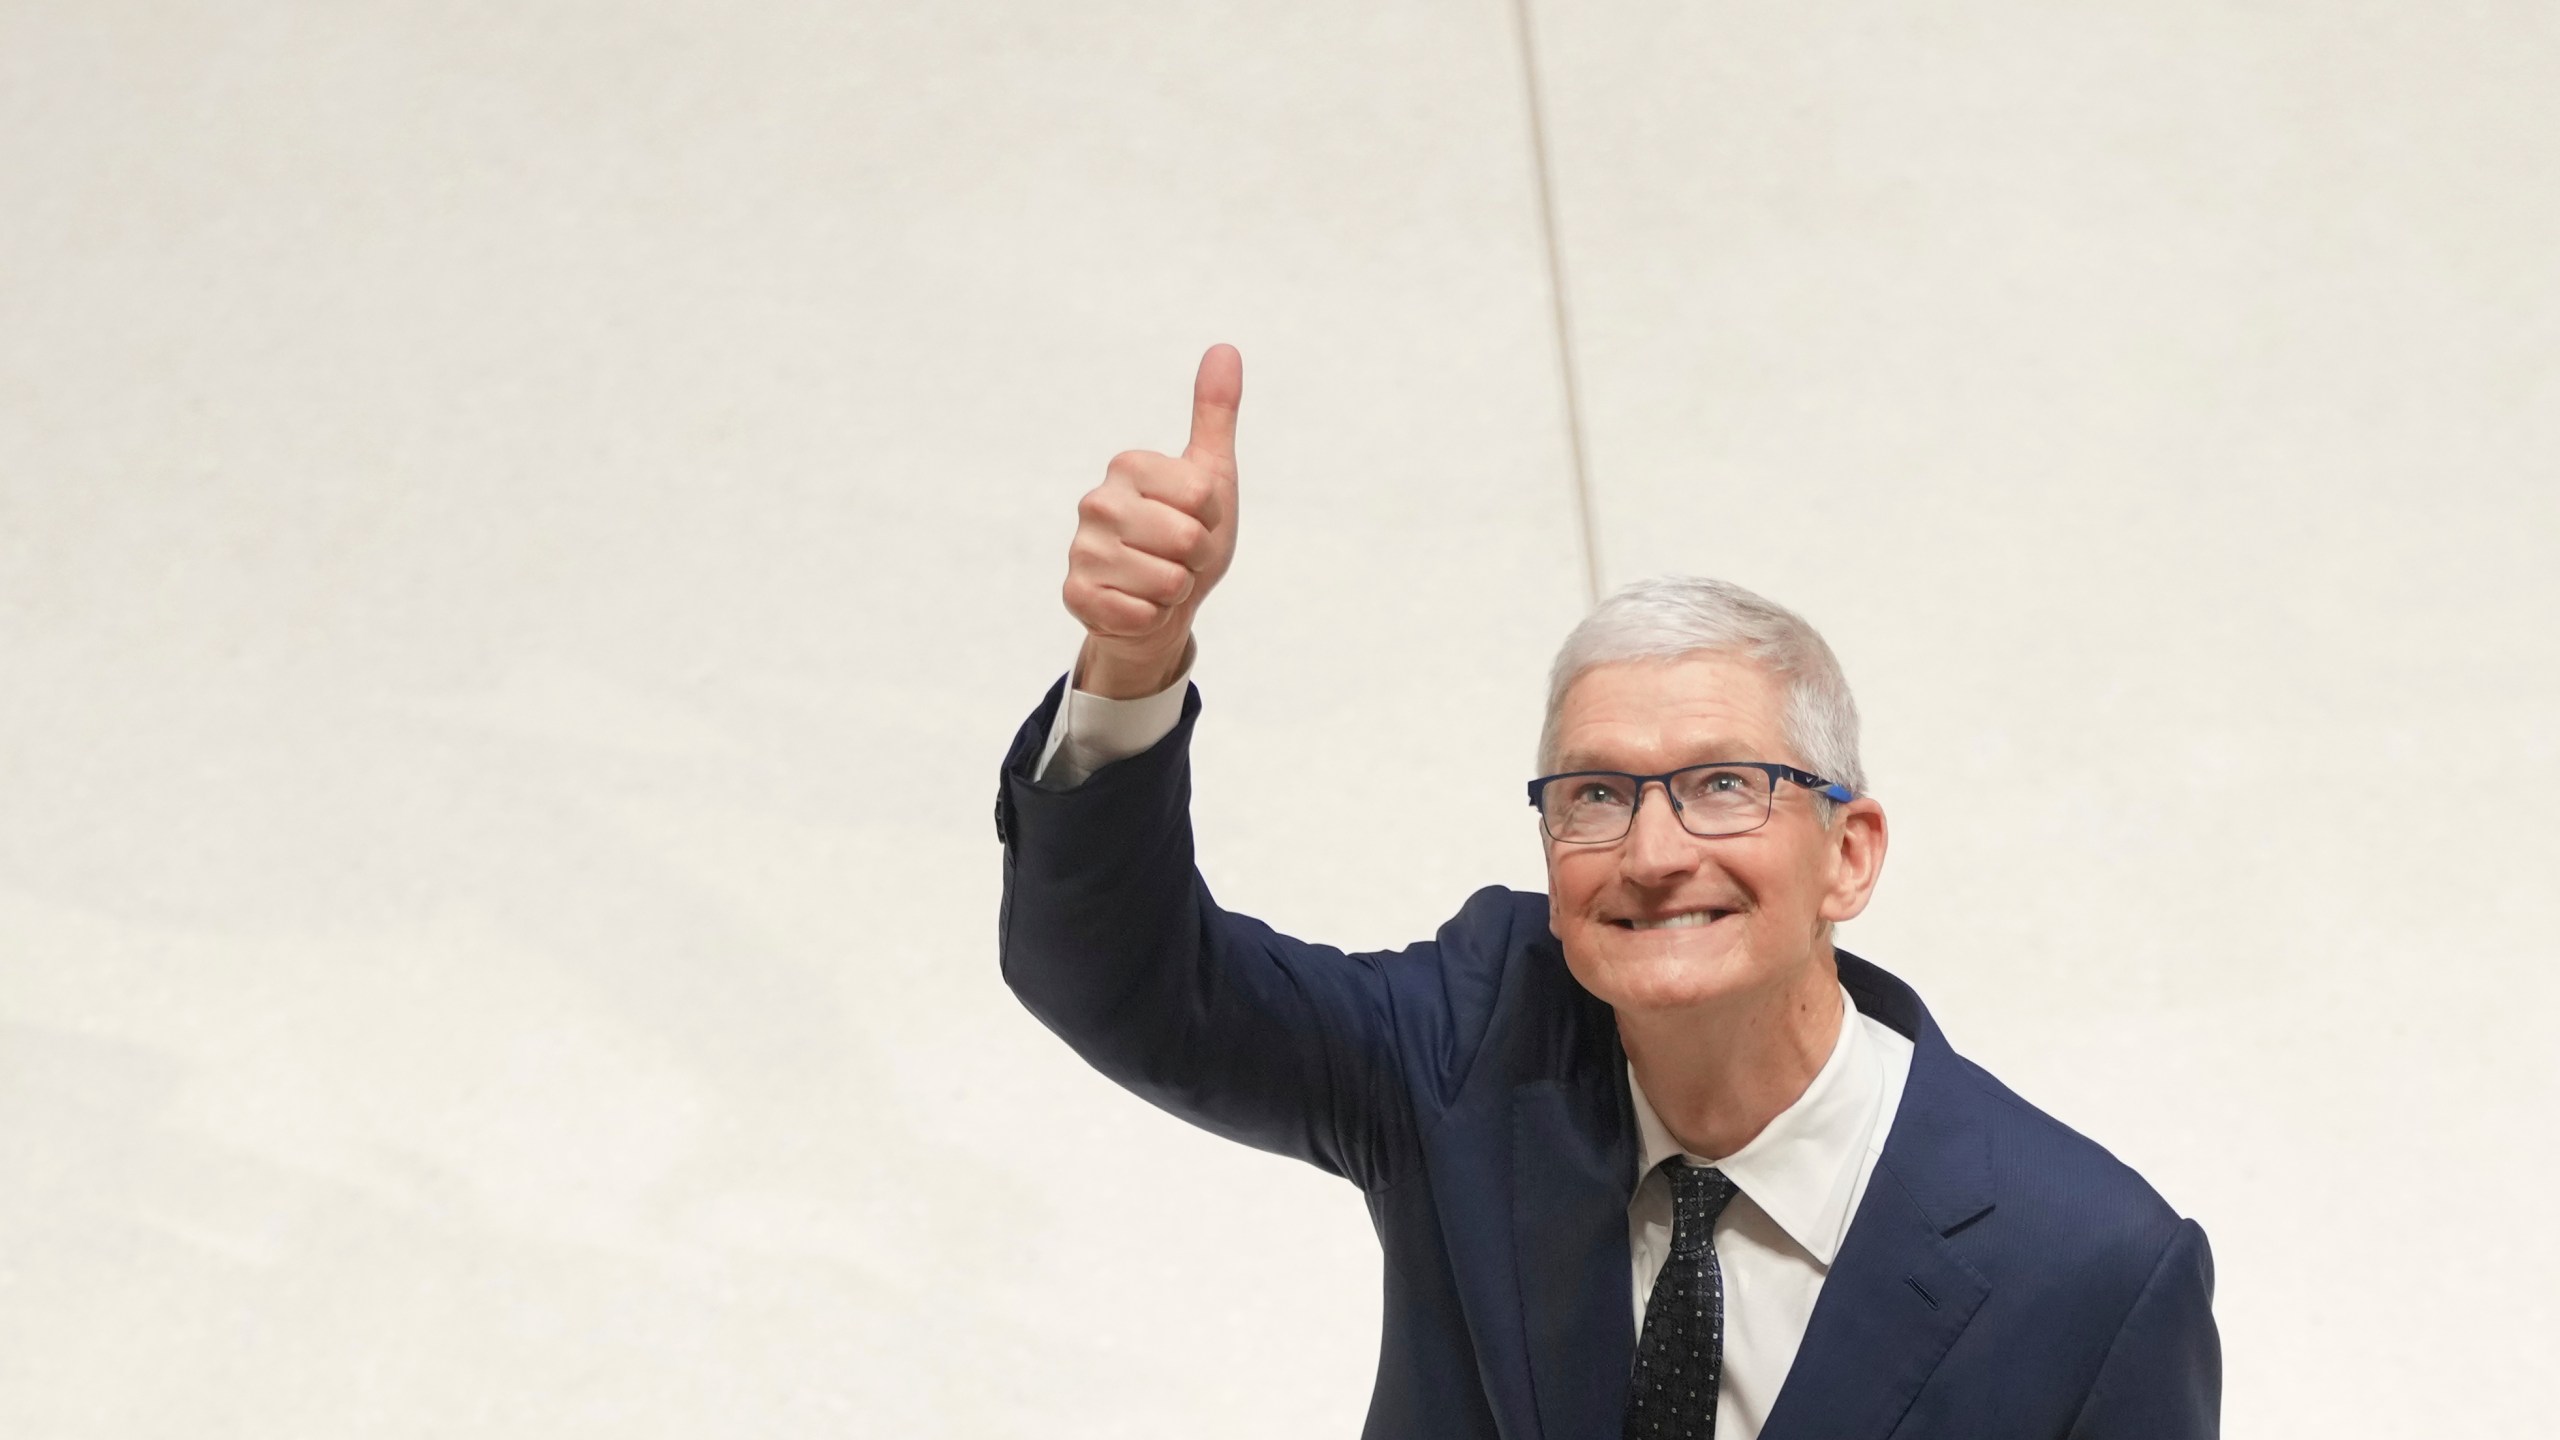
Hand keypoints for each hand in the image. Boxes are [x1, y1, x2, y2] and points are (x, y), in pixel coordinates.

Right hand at [1061, 344, 1241, 697]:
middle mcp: (1096, 501)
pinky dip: (1151, 617)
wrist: (1162, 603)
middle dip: (1196, 559)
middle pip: (1187, 539)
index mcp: (1128, 465)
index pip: (1202, 495)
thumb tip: (1226, 348)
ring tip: (1158, 581)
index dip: (1212, 520)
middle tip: (1178, 557)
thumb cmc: (1188, 535)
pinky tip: (1138, 605)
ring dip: (1174, 591)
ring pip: (1166, 581)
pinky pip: (1139, 613)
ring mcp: (1081, 549)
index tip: (1195, 522)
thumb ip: (1215, 414)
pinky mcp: (1075, 595)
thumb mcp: (1210, 476)